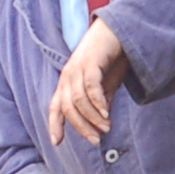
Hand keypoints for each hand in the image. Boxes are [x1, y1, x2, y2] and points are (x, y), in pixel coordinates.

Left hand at [44, 18, 130, 146]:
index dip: (54, 125)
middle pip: (68, 109)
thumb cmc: (111, 58)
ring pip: (79, 101)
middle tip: (96, 139)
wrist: (119, 30)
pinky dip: (97, 103)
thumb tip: (101, 122)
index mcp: (67, 82)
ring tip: (106, 127)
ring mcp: (77, 68)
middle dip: (81, 127)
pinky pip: (90, 87)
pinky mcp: (90, 62)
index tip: (57, 143)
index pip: (56, 107)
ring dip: (92, 118)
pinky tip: (106, 114)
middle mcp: (67, 76)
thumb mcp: (105, 85)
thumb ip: (101, 102)